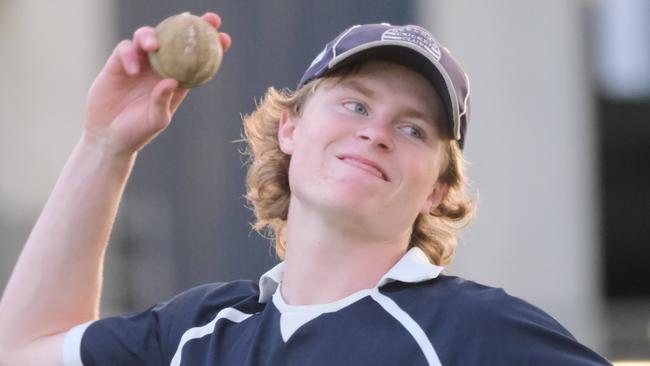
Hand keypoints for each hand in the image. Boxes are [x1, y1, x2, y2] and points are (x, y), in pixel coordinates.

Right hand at [82, 12, 231, 155]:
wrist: (109, 137)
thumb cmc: (138, 132)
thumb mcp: (156, 120)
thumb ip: (163, 101)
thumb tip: (171, 80)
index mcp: (176, 79)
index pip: (196, 58)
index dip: (210, 45)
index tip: (224, 38)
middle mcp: (159, 68)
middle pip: (174, 39)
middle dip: (188, 25)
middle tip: (197, 19)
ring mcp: (139, 63)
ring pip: (147, 37)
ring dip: (151, 36)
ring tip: (153, 46)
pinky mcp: (118, 64)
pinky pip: (125, 49)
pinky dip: (129, 55)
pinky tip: (133, 70)